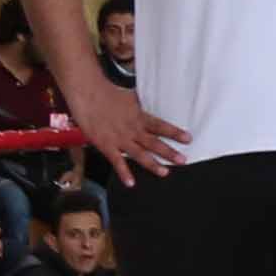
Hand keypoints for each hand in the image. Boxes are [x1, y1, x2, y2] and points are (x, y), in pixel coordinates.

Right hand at [67, 75, 190, 180]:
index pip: (160, 126)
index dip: (175, 132)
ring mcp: (120, 139)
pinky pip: (117, 161)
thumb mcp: (128, 97)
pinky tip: (131, 183)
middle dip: (169, 152)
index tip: (188, 139)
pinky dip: (124, 173)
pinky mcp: (106, 145)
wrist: (87, 93)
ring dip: (153, 164)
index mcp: (139, 116)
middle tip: (183, 160)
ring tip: (165, 173)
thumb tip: (147, 104)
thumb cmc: (106, 92)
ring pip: (139, 154)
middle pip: (154, 142)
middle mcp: (132, 129)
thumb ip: (138, 106)